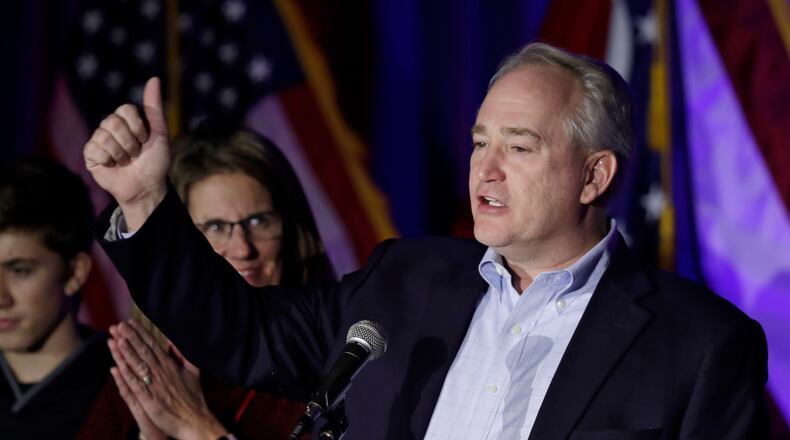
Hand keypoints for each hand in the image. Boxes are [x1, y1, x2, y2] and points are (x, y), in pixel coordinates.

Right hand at [84, 77, 170, 229]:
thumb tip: (154, 78)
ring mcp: (99, 139)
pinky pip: (94, 149)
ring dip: (121, 153)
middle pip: (113, 122)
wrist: (147, 186)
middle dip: (130, 142)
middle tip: (136, 154)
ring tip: (126, 161)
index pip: (125, 109)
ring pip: (104, 136)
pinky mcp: (90, 154)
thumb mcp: (160, 133)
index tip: (145, 140)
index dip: (138, 127)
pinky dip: (108, 160)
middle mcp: (111, 126)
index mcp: (127, 119)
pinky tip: (113, 165)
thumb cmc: (155, 161)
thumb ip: (154, 107)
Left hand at [108, 319, 229, 439]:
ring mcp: (155, 386)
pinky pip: (135, 385)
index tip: (130, 323)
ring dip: (125, 351)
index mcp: (171, 366)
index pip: (153, 346)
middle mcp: (162, 373)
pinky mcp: (149, 400)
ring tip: (115, 339)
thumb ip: (183, 356)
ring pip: (137, 365)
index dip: (140, 334)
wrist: (195, 421)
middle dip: (130, 338)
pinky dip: (126, 375)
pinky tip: (116, 366)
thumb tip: (174, 341)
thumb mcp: (193, 373)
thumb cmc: (193, 399)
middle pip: (143, 351)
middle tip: (117, 326)